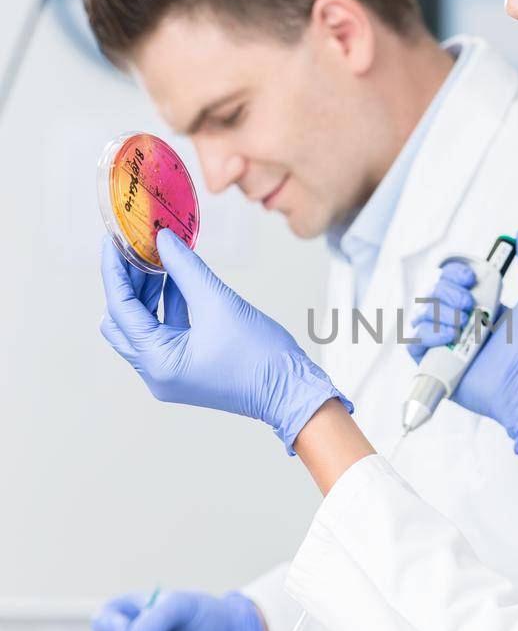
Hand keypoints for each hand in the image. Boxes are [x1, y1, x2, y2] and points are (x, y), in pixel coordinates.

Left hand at [100, 231, 352, 453]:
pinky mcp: (185, 367)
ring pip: (142, 325)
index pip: (120, 309)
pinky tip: (176, 278)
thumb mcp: (219, 303)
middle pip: (122, 320)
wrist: (291, 391)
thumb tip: (162, 240)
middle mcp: (156, 372)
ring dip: (147, 292)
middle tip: (135, 247)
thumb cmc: (261, 357)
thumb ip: (185, 268)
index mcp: (158, 362)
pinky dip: (166, 305)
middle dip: (127, 282)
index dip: (114, 271)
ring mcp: (170, 372)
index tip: (113, 240)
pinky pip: (164, 331)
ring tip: (157, 257)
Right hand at [407, 227, 517, 452]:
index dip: (454, 274)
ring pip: (421, 317)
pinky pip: (414, 344)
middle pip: (432, 295)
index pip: (451, 281)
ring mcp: (448, 347)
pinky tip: (449, 339)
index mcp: (482, 307)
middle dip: (447, 294)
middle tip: (469, 305)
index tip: (470, 279)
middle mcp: (462, 325)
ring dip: (438, 315)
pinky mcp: (438, 368)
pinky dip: (427, 336)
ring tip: (462, 327)